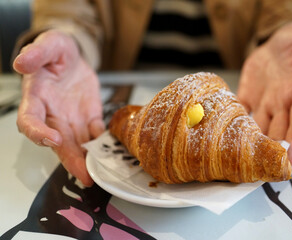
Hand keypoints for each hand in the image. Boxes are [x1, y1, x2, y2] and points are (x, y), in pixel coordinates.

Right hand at [13, 30, 104, 185]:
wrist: (74, 56)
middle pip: (59, 143)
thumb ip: (37, 53)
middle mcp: (53, 115)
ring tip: (99, 173)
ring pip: (78, 144)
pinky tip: (112, 152)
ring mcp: (72, 119)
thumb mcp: (48, 44)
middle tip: (84, 175)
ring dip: (88, 159)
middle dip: (71, 160)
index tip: (52, 139)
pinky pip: (96, 134)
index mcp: (37, 98)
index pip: (30, 121)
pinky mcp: (89, 118)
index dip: (38, 133)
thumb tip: (21, 63)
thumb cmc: (57, 51)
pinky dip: (103, 144)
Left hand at [237, 22, 291, 164]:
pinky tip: (223, 134)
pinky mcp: (248, 96)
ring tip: (241, 161)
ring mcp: (264, 102)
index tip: (291, 160)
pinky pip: (240, 112)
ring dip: (252, 144)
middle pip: (278, 133)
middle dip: (272, 153)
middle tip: (261, 171)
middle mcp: (282, 103)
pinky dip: (232, 123)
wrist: (279, 41)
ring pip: (258, 128)